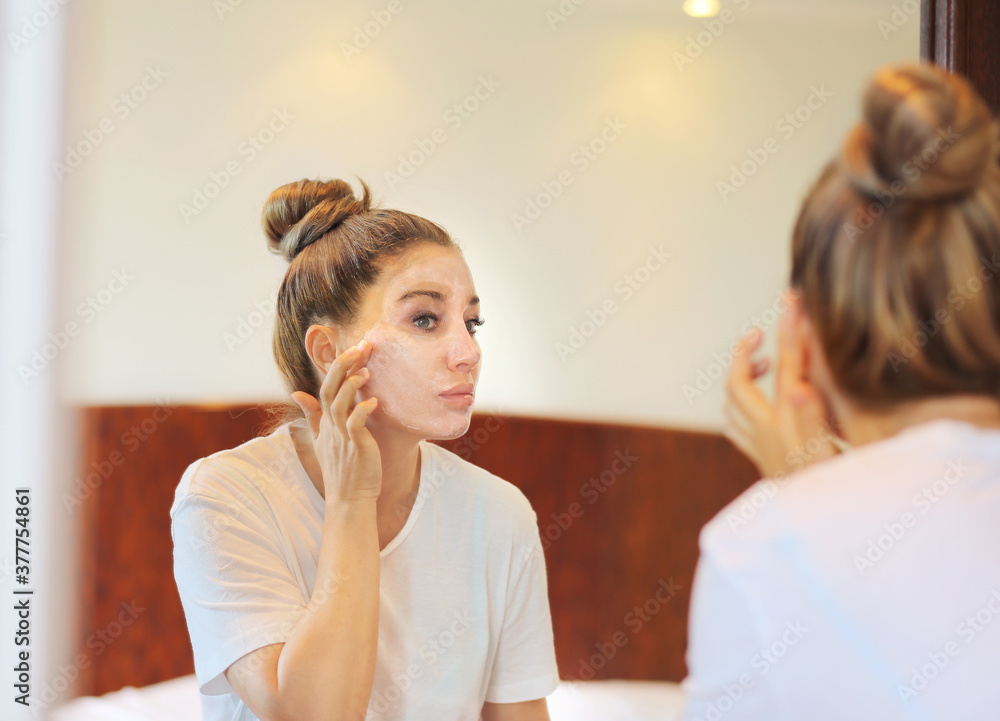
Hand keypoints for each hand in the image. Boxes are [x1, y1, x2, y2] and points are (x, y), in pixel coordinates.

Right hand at [291, 340, 381, 502]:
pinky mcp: (355, 447)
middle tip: (358, 348)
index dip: (338, 367)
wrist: (349, 499)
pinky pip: (355, 425)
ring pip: (340, 404)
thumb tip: (297, 393)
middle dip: (342, 367)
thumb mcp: (321, 440)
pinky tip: (373, 402)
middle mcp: (331, 427)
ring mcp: (342, 437)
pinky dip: (362, 411)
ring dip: (352, 386)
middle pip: (330, 389)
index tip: (353, 349)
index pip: (326, 387)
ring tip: (366, 372)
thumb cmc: (341, 468)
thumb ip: (312, 415)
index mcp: (325, 423)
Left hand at [723, 293, 839, 477]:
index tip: (792, 302)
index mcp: (793, 422)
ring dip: (741, 377)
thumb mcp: (840, 452)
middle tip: (759, 335)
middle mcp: (769, 432)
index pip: (791, 364)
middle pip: (739, 383)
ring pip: (731, 404)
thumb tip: (797, 385)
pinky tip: (753, 401)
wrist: (823, 530)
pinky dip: (737, 405)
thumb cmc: (841, 489)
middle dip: (744, 354)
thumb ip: (816, 415)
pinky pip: (735, 426)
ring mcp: (761, 447)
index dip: (792, 330)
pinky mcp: (761, 460)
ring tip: (764, 364)